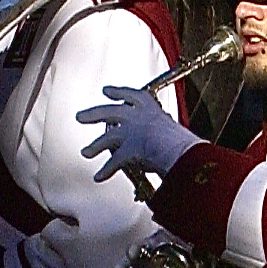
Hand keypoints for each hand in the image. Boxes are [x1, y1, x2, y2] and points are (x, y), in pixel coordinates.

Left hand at [78, 84, 201, 186]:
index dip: (119, 92)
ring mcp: (131, 133)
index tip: (107, 91)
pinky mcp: (127, 150)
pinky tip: (99, 177)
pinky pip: (114, 162)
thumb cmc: (186, 143)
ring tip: (86, 152)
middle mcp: (139, 117)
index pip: (134, 96)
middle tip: (81, 116)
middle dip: (94, 114)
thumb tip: (174, 144)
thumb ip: (168, 135)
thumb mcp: (176, 133)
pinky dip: (106, 170)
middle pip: (110, 112)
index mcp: (153, 110)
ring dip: (95, 145)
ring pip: (107, 137)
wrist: (182, 150)